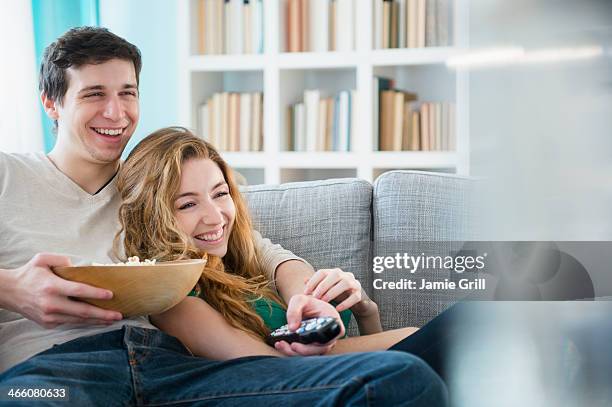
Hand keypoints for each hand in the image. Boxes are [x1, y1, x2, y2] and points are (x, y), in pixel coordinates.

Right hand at [3, 253, 122, 328]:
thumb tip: (80, 267)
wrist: (9, 291)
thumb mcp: (42, 259)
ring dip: (97, 321)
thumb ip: (61, 259)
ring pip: (78, 320)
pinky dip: (85, 322)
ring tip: (112, 319)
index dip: (96, 294)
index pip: (78, 291)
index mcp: (51, 286)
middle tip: (118, 314)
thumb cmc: (29, 273)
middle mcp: (51, 304)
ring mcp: (49, 316)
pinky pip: (71, 323)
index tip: (111, 295)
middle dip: (102, 314)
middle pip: (82, 311)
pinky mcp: (48, 323)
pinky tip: (97, 321)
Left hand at [273, 294, 344, 355]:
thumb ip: (294, 310)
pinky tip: (280, 345)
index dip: (319, 344)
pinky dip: (291, 351)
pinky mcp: (312, 348)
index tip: (306, 341)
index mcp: (333, 322)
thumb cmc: (306, 303)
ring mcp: (322, 344)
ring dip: (294, 353)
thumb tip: (292, 328)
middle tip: (291, 345)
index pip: (330, 338)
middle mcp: (330, 336)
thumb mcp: (299, 300)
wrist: (306, 308)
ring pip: (311, 354)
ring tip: (280, 344)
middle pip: (320, 350)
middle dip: (304, 350)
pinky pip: (304, 354)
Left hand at [304, 268, 377, 316]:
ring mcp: (354, 283)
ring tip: (324, 302)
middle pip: (335, 275)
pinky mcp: (360, 294)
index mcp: (334, 273)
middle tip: (315, 297)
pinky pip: (354, 297)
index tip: (306, 292)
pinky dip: (345, 303)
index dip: (313, 281)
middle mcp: (345, 275)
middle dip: (323, 286)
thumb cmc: (337, 294)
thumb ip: (316, 285)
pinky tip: (337, 309)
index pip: (322, 272)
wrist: (355, 302)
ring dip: (333, 292)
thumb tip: (304, 280)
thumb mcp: (326, 289)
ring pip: (345, 283)